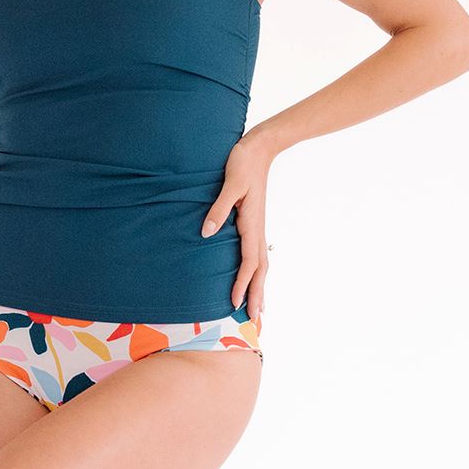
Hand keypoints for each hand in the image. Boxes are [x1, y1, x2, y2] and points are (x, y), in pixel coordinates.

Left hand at [201, 131, 275, 319]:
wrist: (259, 148)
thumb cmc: (243, 163)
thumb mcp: (230, 184)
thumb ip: (219, 209)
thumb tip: (207, 233)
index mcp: (251, 223)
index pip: (249, 261)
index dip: (243, 283)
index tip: (236, 302)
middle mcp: (256, 228)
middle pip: (259, 268)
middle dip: (257, 293)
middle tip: (255, 320)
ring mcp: (256, 225)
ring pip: (261, 262)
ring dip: (259, 285)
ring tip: (258, 307)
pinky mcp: (253, 220)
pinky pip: (256, 252)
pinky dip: (256, 269)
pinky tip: (253, 275)